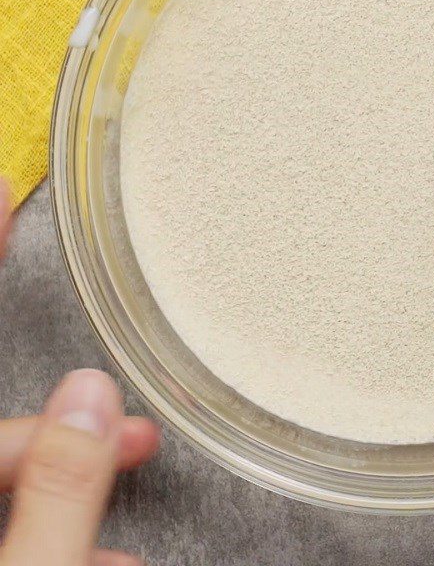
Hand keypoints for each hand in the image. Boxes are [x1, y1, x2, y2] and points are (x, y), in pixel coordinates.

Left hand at [0, 181, 159, 564]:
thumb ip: (63, 491)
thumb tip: (92, 396)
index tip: (3, 187)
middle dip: (65, 428)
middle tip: (137, 433)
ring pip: (9, 478)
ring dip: (71, 498)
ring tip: (119, 547)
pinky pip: (11, 519)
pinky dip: (53, 532)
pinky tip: (100, 556)